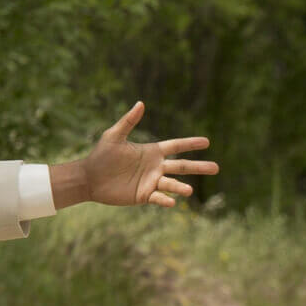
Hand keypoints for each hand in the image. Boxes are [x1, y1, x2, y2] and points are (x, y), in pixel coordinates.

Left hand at [50, 102, 218, 208]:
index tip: (207, 141)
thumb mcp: (114, 136)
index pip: (176, 146)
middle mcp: (155, 167)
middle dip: (199, 167)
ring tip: (190, 191)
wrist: (89, 178)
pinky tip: (173, 202)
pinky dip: (166, 200)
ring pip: (172, 184)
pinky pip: (159, 198)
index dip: (190, 144)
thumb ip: (129, 121)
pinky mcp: (144, 196)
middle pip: (182, 166)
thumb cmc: (101, 155)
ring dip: (181, 187)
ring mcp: (151, 182)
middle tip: (216, 168)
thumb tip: (141, 103)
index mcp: (152, 152)